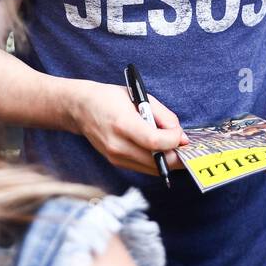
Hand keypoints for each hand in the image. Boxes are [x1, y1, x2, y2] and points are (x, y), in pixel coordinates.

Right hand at [70, 80, 189, 176]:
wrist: (81, 108)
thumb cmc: (111, 98)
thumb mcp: (140, 97)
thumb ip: (164, 117)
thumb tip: (182, 137)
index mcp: (123, 124)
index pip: (155, 141)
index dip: (174, 140)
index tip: (180, 133)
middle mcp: (118, 145)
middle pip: (157, 161)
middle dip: (177, 155)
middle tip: (185, 145)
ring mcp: (116, 157)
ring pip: (154, 169)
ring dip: (169, 160)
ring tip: (173, 145)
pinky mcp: (117, 163)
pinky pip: (145, 168)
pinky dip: (157, 161)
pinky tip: (160, 149)